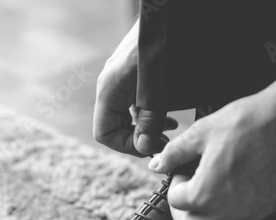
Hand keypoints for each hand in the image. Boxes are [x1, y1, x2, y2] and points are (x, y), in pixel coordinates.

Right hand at [93, 21, 177, 155]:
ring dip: (147, 130)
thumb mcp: (157, 87)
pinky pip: (137, 105)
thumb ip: (150, 119)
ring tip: (170, 136)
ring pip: (128, 117)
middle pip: (115, 127)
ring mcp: (122, 81)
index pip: (104, 133)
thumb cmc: (162, 45)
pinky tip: (170, 121)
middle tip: (164, 146)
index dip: (127, 146)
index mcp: (109, 91)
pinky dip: (151, 116)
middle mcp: (111, 87)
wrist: (169, 13)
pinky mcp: (135, 76)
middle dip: (138, 140)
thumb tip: (143, 147)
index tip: (151, 149)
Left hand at [148, 85, 275, 219]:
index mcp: (206, 193)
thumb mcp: (202, 132)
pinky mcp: (268, 210)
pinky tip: (231, 196)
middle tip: (187, 191)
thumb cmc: (248, 122)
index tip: (182, 171)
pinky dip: (228, 219)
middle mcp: (228, 211)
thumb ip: (174, 153)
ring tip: (208, 194)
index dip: (174, 184)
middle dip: (183, 211)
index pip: (176, 201)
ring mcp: (250, 214)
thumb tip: (156, 165)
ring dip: (205, 219)